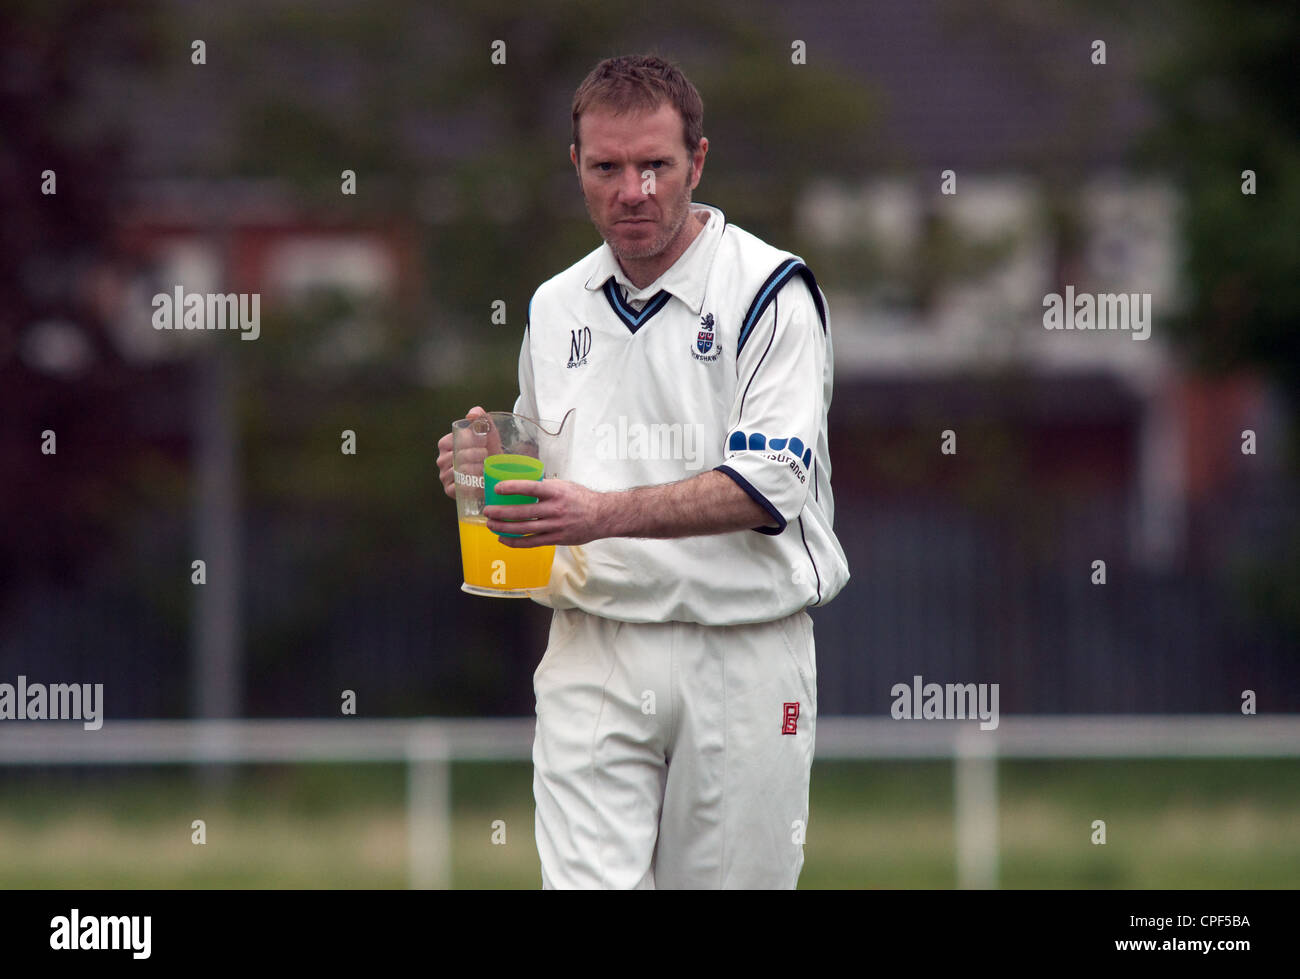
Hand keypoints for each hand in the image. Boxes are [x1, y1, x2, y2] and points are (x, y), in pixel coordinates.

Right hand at [437, 405, 489, 499]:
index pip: (452, 442)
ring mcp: (444, 476)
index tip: (484, 443)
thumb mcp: (488, 431)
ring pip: (457, 472)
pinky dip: (469, 485)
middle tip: (486, 455)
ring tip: (485, 468)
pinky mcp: (449, 490)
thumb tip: (471, 415)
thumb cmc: (489, 449)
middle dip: (474, 455)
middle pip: (456, 457)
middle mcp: (442, 460)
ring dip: (474, 470)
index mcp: (445, 444)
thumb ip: (481, 417)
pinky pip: (456, 488)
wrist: (496, 471)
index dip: (469, 442)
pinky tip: (480, 482)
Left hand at [484, 479, 607, 546]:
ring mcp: (555, 526)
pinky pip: (531, 542)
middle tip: (487, 511)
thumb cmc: (581, 498)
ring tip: (490, 525)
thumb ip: (545, 486)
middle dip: (500, 512)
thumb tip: (523, 485)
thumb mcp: (564, 485)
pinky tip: (503, 539)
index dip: (512, 487)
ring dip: (503, 528)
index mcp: (556, 492)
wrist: (602, 516)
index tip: (497, 488)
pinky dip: (515, 541)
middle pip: (522, 512)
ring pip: (523, 529)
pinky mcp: (556, 539)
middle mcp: (554, 509)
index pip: (530, 488)